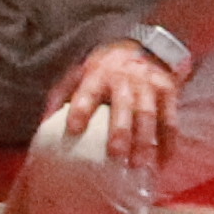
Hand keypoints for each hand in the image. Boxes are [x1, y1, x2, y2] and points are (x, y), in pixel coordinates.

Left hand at [46, 29, 182, 183]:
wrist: (149, 48)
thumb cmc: (107, 68)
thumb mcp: (81, 72)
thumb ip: (61, 95)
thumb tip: (42, 125)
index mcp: (99, 73)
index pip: (88, 90)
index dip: (80, 108)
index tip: (72, 130)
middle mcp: (125, 79)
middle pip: (124, 106)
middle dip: (120, 130)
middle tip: (115, 154)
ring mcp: (149, 86)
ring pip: (148, 115)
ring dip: (145, 141)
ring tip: (138, 165)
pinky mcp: (169, 93)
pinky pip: (171, 121)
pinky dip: (168, 144)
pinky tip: (162, 164)